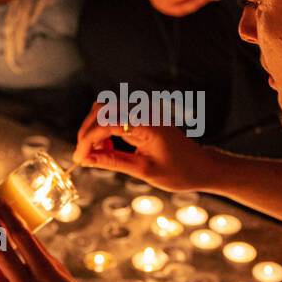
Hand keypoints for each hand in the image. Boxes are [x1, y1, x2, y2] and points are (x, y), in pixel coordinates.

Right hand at [72, 99, 218, 191]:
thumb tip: (86, 159)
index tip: (79, 159)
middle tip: (83, 157)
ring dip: (95, 131)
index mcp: (148, 123)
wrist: (201, 166)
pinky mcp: (142, 115)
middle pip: (101, 109)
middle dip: (87, 133)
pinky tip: (109, 150)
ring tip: (98, 155)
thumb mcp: (144, 171)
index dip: (88, 140)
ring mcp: (143, 110)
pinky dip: (105, 131)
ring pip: (106, 110)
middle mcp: (144, 110)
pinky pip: (115, 116)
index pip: (107, 123)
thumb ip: (113, 162)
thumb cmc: (179, 171)